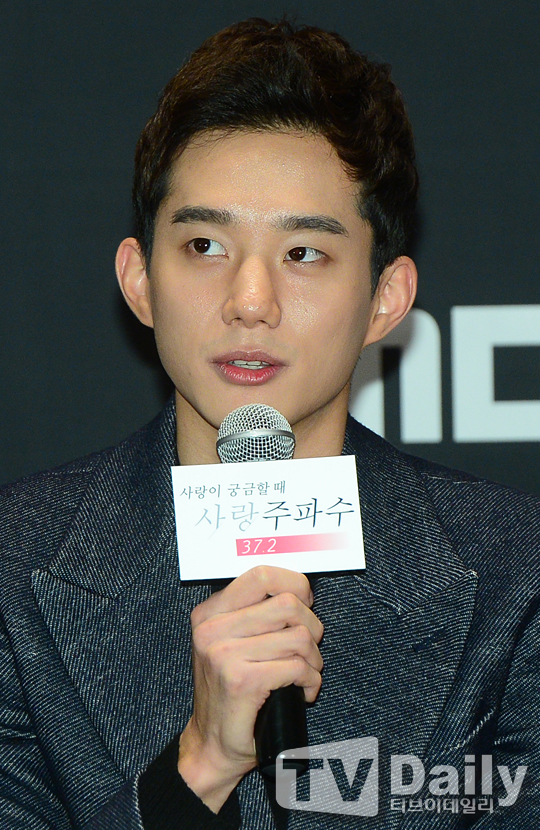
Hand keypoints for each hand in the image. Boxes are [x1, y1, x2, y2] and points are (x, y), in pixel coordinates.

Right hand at [177, 565, 322, 811]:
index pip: (262, 575)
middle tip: (309, 648)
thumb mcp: (230, 642)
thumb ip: (254, 613)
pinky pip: (298, 667)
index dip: (295, 584)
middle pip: (288, 604)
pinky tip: (303, 691)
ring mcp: (224, 655)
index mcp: (209, 612)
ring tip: (306, 673)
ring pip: (298, 637)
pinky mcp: (242, 681)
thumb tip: (300, 589)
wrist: (211, 745)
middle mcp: (212, 629)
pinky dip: (311, 681)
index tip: (305, 603)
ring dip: (314, 659)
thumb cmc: (228, 691)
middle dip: (312, 627)